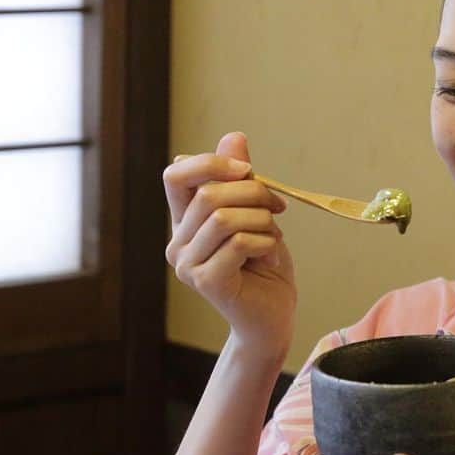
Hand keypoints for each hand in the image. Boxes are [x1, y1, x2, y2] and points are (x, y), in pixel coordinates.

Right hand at [163, 131, 295, 361]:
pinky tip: (271, 256)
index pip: (176, 174)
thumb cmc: (264, 266)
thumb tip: (234, 136)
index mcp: (185, 221)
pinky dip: (265, 243)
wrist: (273, 317)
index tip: (248, 170)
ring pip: (223, 218)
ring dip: (262, 221)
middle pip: (209, 194)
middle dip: (253, 193)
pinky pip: (237, 243)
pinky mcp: (206, 282)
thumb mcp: (257, 215)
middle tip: (277, 209)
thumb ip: (241, 180)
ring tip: (275, 236)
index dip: (210, 162)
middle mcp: (177, 241)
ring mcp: (187, 264)